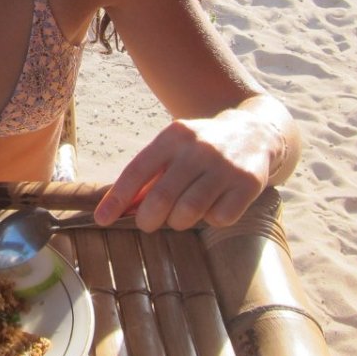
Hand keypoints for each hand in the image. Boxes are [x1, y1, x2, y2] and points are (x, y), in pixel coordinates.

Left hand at [93, 108, 280, 231]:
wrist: (254, 132)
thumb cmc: (200, 149)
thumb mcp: (173, 150)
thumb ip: (149, 176)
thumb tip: (119, 209)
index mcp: (173, 136)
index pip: (137, 170)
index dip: (117, 198)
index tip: (102, 220)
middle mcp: (199, 148)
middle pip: (161, 198)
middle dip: (147, 219)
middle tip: (148, 223)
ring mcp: (225, 166)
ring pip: (189, 212)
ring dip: (179, 221)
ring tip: (183, 213)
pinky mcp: (248, 184)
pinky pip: (219, 218)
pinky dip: (211, 220)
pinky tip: (214, 206)